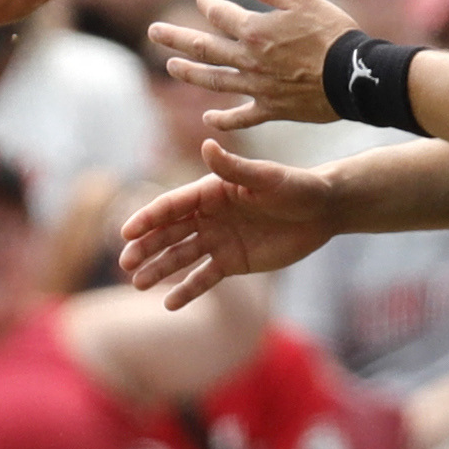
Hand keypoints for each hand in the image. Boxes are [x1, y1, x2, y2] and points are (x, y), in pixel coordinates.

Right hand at [119, 138, 339, 307]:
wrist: (323, 211)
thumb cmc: (295, 186)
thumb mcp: (266, 177)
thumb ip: (234, 168)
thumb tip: (207, 144)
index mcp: (211, 191)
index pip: (172, 205)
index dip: (149, 217)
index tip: (127, 231)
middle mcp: (208, 215)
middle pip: (169, 232)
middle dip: (146, 247)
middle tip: (126, 263)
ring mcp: (218, 240)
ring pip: (181, 256)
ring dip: (159, 269)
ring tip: (138, 284)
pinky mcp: (232, 262)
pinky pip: (204, 277)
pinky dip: (187, 290)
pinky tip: (168, 303)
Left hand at [149, 0, 355, 129]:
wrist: (356, 77)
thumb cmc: (332, 33)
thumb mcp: (300, 0)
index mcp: (255, 30)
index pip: (219, 14)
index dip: (207, 2)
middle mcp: (249, 60)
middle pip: (204, 48)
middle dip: (176, 38)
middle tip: (154, 32)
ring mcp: (258, 88)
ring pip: (215, 81)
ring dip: (190, 74)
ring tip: (171, 68)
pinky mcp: (272, 109)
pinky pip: (242, 117)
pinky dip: (224, 119)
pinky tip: (208, 119)